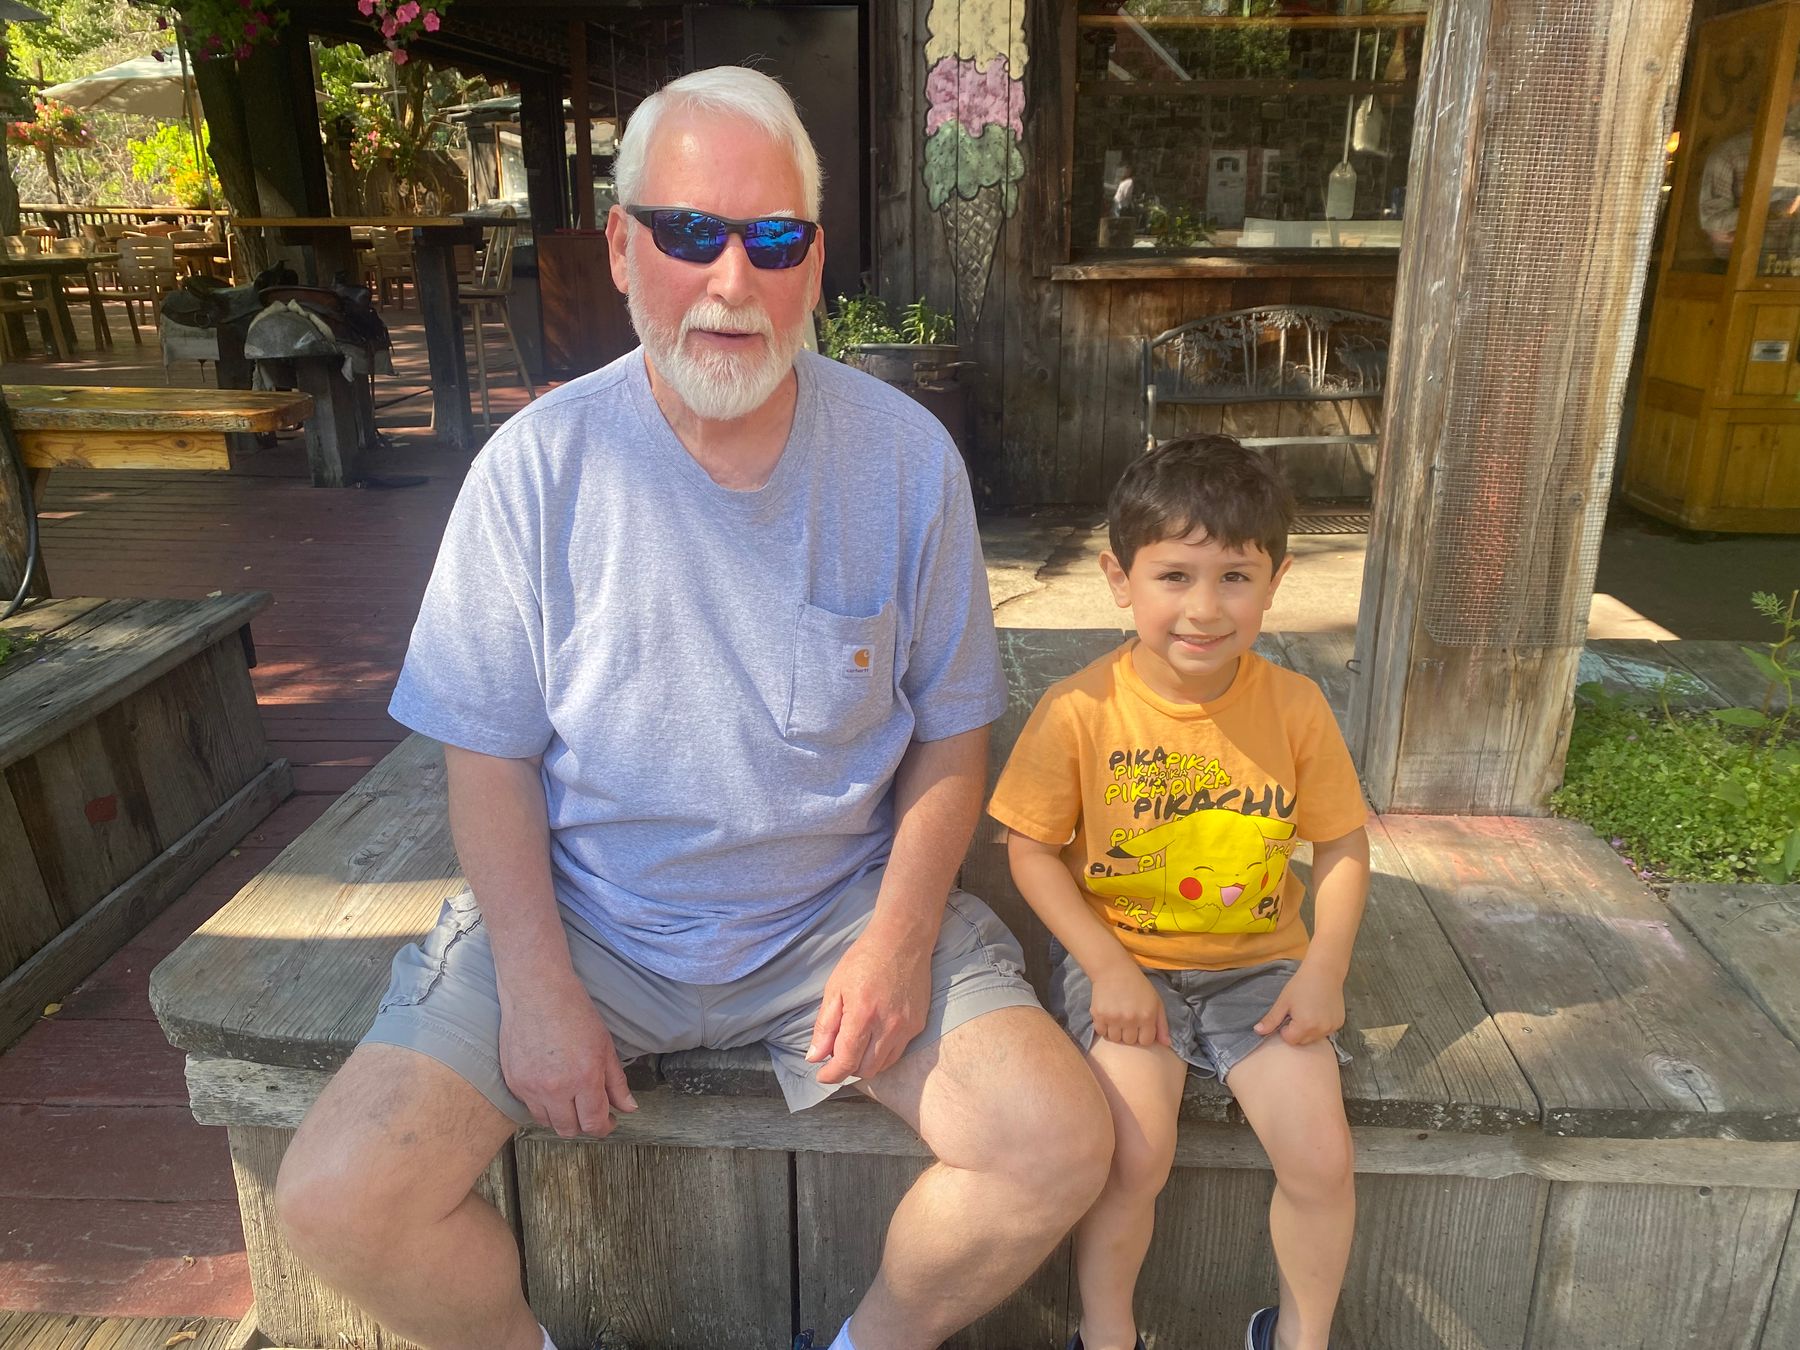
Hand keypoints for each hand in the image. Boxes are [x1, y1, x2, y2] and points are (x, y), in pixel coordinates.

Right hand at [498, 980, 636, 1137]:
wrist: (536, 992)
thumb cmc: (573, 1012)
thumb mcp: (605, 1046)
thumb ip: (616, 1083)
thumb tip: (628, 1107)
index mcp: (584, 1079)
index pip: (593, 1123)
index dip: (604, 1127)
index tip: (608, 1121)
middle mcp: (555, 1088)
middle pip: (569, 1130)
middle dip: (583, 1125)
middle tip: (590, 1112)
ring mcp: (530, 1087)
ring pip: (547, 1122)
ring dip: (561, 1117)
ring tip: (570, 1099)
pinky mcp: (514, 1082)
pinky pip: (530, 1106)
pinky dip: (542, 1103)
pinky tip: (551, 1085)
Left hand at [807, 930, 931, 1084]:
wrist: (902, 939)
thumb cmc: (864, 958)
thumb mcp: (835, 988)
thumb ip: (825, 1026)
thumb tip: (814, 1057)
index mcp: (862, 1015)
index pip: (845, 1061)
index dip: (830, 1074)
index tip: (822, 1075)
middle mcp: (888, 1026)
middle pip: (865, 1070)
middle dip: (848, 1069)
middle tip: (838, 1054)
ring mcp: (906, 1027)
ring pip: (884, 1065)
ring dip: (866, 1063)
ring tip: (856, 1046)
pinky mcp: (919, 1024)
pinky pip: (898, 1052)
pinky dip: (883, 1053)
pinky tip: (875, 1037)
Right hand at [1089, 963, 1170, 1047]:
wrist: (1113, 970)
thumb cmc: (1137, 985)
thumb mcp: (1156, 1001)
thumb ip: (1162, 1024)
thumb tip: (1167, 1044)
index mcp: (1147, 1016)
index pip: (1146, 1041)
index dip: (1143, 1035)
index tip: (1140, 1026)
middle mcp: (1130, 1019)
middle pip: (1130, 1041)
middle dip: (1130, 1033)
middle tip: (1128, 1020)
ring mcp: (1113, 1018)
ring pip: (1115, 1038)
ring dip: (1116, 1031)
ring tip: (1117, 1018)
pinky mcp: (1098, 1015)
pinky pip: (1101, 1032)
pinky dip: (1104, 1027)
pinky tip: (1108, 1017)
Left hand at [1254, 962, 1345, 1045]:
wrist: (1324, 972)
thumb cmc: (1301, 985)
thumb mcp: (1283, 1002)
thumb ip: (1271, 1019)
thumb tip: (1257, 1031)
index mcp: (1305, 1026)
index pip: (1290, 1040)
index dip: (1285, 1029)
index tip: (1287, 1015)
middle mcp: (1320, 1030)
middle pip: (1303, 1041)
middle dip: (1296, 1031)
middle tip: (1297, 1012)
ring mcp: (1332, 1027)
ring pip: (1314, 1037)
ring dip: (1308, 1030)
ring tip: (1308, 1010)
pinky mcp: (1339, 1023)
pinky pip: (1325, 1031)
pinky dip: (1320, 1026)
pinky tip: (1318, 1011)